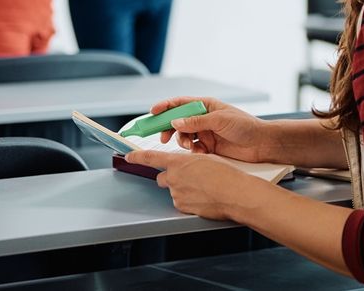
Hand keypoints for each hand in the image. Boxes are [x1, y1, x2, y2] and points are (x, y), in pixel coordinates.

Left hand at [124, 150, 248, 220]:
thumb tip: (188, 166)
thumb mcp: (207, 158)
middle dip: (171, 178)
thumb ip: (191, 162)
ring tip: (203, 189)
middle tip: (188, 178)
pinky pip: (181, 203)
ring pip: (174, 191)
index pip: (151, 158)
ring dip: (183, 190)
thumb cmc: (226, 174)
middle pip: (162, 177)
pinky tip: (203, 198)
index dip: (137, 157)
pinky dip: (189, 200)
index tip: (129, 156)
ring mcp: (176, 193)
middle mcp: (174, 177)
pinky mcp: (182, 207)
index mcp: (179, 161)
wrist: (234, 193)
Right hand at [151, 96, 270, 162]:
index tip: (152, 112)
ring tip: (188, 146)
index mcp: (206, 106)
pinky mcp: (209, 147)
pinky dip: (192, 151)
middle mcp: (203, 118)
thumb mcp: (219, 120)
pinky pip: (192, 149)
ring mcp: (205, 132)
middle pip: (178, 121)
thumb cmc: (245, 126)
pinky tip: (199, 153)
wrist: (261, 144)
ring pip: (183, 136)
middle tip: (163, 137)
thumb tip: (175, 122)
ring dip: (181, 141)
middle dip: (168, 128)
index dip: (165, 106)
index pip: (180, 103)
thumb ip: (196, 122)